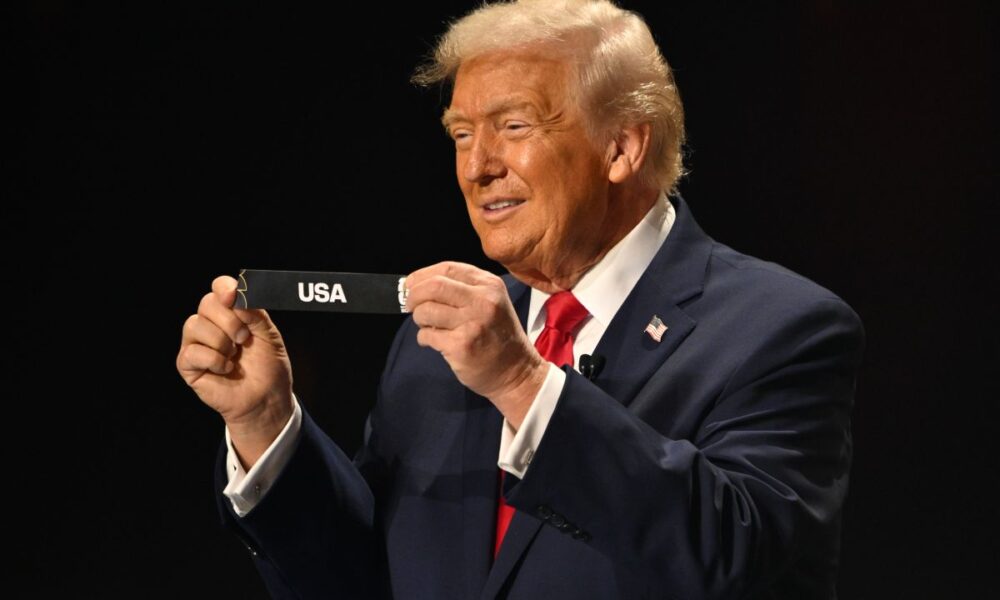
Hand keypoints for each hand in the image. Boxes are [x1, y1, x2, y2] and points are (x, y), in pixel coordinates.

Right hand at [177, 275, 293, 466]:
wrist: (267, 397)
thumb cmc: (267, 366)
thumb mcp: (268, 334)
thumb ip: (254, 312)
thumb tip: (235, 296)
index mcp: (230, 312)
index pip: (219, 287)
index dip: (224, 288)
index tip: (234, 297)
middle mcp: (210, 324)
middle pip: (206, 303)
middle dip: (230, 321)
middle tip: (244, 339)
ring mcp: (196, 343)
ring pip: (195, 324)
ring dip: (222, 342)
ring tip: (234, 356)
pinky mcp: (187, 364)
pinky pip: (193, 351)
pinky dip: (215, 360)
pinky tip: (226, 369)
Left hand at [405, 262, 547, 427]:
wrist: (516, 371)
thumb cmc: (498, 336)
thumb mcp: (491, 302)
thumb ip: (462, 289)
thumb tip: (418, 285)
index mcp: (489, 285)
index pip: (447, 268)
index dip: (422, 276)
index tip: (411, 285)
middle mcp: (483, 300)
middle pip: (433, 286)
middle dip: (413, 295)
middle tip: (410, 305)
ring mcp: (473, 323)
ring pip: (426, 311)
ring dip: (419, 319)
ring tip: (428, 326)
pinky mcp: (462, 346)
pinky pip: (427, 335)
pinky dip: (424, 338)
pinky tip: (435, 342)